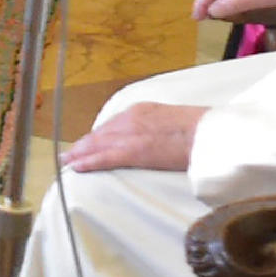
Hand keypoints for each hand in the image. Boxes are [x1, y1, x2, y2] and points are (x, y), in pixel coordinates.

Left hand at [62, 99, 203, 175]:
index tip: (89, 143)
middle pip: (100, 134)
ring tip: (67, 161)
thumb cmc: (199, 128)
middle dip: (83, 144)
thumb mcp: (172, 118)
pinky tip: (77, 167)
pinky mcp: (134, 152)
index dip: (98, 137)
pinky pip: (105, 158)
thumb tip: (153, 136)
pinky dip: (89, 162)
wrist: (208, 133)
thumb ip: (156, 125)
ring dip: (80, 153)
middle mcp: (130, 119)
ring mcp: (130, 135)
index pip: (112, 125)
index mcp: (140, 110)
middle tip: (69, 153)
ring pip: (97, 145)